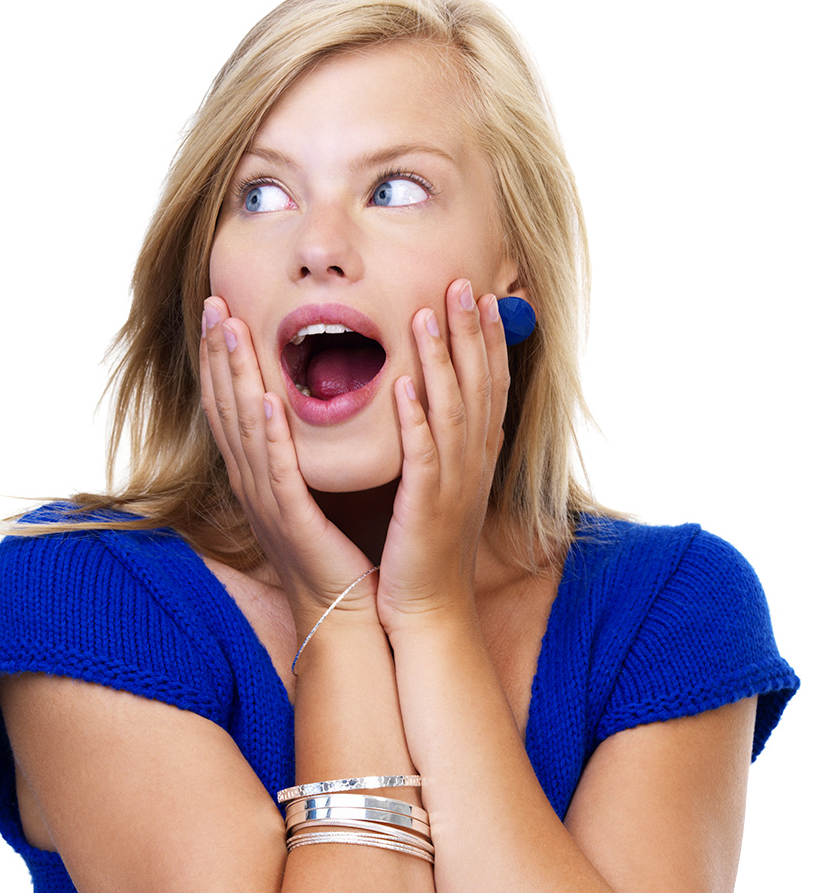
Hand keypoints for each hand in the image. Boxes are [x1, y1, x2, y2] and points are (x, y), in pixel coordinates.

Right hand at [198, 296, 377, 627]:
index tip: (220, 309)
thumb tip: (306, 404)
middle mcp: (252, 483)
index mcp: (258, 473)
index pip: (230, 404)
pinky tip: (266, 401)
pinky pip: (278, 472)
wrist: (344, 612)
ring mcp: (266, 503)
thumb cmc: (337, 550)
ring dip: (235, 378)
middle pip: (225, 407)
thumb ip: (305, 448)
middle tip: (214, 302)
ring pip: (243, 429)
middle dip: (218, 353)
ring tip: (230, 332)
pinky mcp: (291, 522)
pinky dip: (269, 436)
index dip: (221, 357)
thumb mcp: (314, 489)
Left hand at [376, 278, 509, 630]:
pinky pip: (422, 458)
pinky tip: (403, 389)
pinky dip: (415, 422)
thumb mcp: (439, 487)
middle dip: (471, 332)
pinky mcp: (426, 510)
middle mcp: (472, 464)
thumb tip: (427, 402)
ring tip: (428, 315)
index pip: (488, 386)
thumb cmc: (424, 547)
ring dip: (442, 361)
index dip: (488, 339)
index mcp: (475, 457)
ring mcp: (453, 486)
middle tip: (462, 283)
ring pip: (453, 412)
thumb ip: (438, 444)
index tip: (481, 295)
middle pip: (478, 386)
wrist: (428, 609)